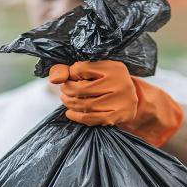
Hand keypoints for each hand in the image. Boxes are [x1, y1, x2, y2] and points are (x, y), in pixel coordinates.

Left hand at [49, 60, 183, 146]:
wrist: (132, 99)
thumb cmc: (109, 82)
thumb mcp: (96, 70)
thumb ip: (71, 70)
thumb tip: (55, 78)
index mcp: (113, 68)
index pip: (81, 69)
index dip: (70, 74)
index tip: (70, 77)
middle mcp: (119, 83)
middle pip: (81, 88)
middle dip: (67, 90)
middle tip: (64, 90)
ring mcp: (119, 101)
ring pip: (84, 105)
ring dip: (69, 103)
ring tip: (66, 100)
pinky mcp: (116, 116)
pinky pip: (90, 118)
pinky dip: (76, 116)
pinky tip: (70, 112)